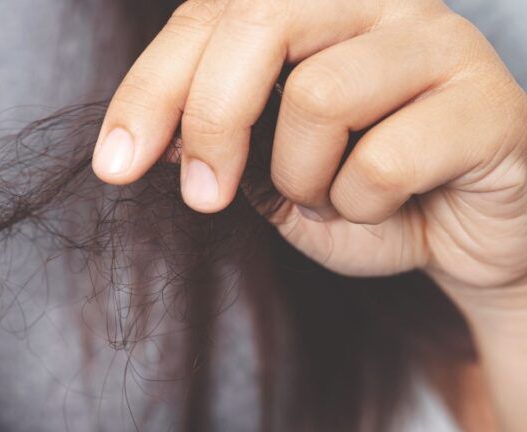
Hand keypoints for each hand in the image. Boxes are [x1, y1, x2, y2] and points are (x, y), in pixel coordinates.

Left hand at [94, 0, 526, 321]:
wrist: (461, 237)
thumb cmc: (358, 192)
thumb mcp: (264, 169)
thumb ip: (215, 138)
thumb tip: (146, 138)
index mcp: (312, 5)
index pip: (209, 16)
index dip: (149, 89)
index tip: (114, 165)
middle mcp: (375, 0)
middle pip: (259, 23)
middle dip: (211, 119)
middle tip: (204, 198)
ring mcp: (436, 40)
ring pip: (320, 95)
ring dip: (303, 178)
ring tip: (333, 196)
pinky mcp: (488, 99)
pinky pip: (383, 160)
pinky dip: (363, 208)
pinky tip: (393, 205)